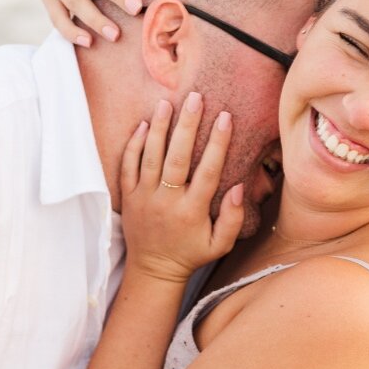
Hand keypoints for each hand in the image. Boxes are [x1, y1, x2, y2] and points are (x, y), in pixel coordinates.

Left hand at [119, 94, 245, 282]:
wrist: (152, 270)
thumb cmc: (190, 254)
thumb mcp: (220, 245)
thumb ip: (233, 218)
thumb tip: (240, 188)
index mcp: (191, 211)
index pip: (207, 171)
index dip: (217, 143)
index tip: (225, 117)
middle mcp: (166, 201)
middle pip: (177, 157)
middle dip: (186, 126)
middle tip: (195, 98)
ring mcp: (144, 197)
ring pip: (150, 157)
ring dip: (159, 128)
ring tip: (167, 102)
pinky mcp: (128, 197)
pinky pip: (128, 167)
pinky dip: (134, 146)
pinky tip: (144, 125)